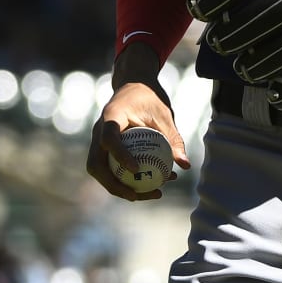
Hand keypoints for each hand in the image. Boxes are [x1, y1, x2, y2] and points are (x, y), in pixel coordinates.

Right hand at [86, 43, 192, 200]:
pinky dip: (124, 181)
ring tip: (147, 195)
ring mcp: (98, 141)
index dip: (120, 155)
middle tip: (137, 196)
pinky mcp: (103, 150)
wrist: (133, 86)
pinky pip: (109, 170)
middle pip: (96, 163)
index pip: (109, 138)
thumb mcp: (164, 115)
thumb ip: (173, 138)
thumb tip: (185, 165)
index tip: (136, 169)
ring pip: (100, 171)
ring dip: (118, 187)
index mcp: (111, 116)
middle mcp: (99, 130)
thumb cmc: (149, 98)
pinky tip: (148, 188)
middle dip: (113, 184)